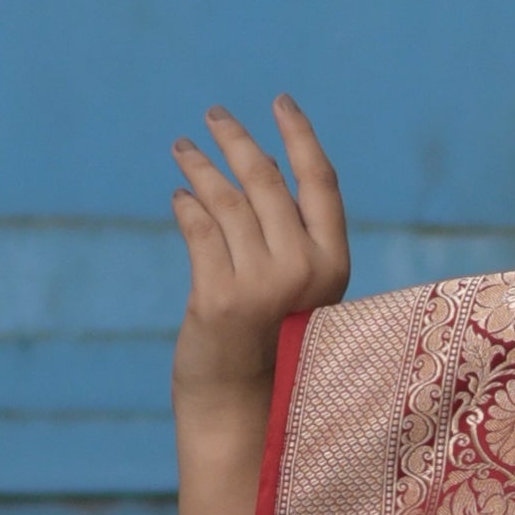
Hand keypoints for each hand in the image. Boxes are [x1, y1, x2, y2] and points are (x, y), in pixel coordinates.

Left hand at [172, 95, 349, 438]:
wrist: (246, 413)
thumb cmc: (275, 350)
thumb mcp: (297, 290)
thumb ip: (287, 236)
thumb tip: (254, 165)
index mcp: (334, 266)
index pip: (320, 183)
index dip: (299, 136)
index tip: (280, 101)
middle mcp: (303, 270)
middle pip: (266, 182)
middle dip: (237, 142)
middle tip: (213, 116)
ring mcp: (261, 283)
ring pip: (228, 202)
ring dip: (201, 168)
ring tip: (183, 149)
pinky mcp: (217, 298)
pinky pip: (199, 231)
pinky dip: (187, 208)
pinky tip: (180, 196)